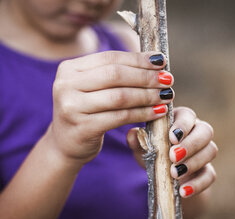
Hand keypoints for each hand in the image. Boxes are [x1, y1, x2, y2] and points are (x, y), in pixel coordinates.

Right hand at [47, 51, 174, 167]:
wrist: (66, 144)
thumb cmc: (87, 112)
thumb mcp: (93, 88)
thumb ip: (114, 74)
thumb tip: (155, 60)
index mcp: (69, 69)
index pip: (110, 58)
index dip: (138, 59)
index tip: (161, 61)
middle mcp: (66, 85)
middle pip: (115, 75)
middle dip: (146, 77)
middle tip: (168, 80)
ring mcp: (72, 107)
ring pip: (119, 96)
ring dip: (147, 96)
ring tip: (166, 96)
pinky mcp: (82, 128)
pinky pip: (120, 117)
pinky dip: (142, 114)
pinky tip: (158, 112)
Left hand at [127, 107, 217, 196]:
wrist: (164, 177)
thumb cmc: (153, 152)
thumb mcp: (143, 147)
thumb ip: (138, 140)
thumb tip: (132, 134)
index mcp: (181, 119)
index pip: (188, 115)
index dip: (183, 125)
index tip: (172, 137)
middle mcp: (197, 131)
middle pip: (206, 131)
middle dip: (190, 144)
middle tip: (173, 156)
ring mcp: (205, 151)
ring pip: (211, 151)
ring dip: (193, 163)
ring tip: (175, 174)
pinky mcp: (207, 171)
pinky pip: (210, 175)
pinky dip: (197, 184)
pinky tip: (183, 191)